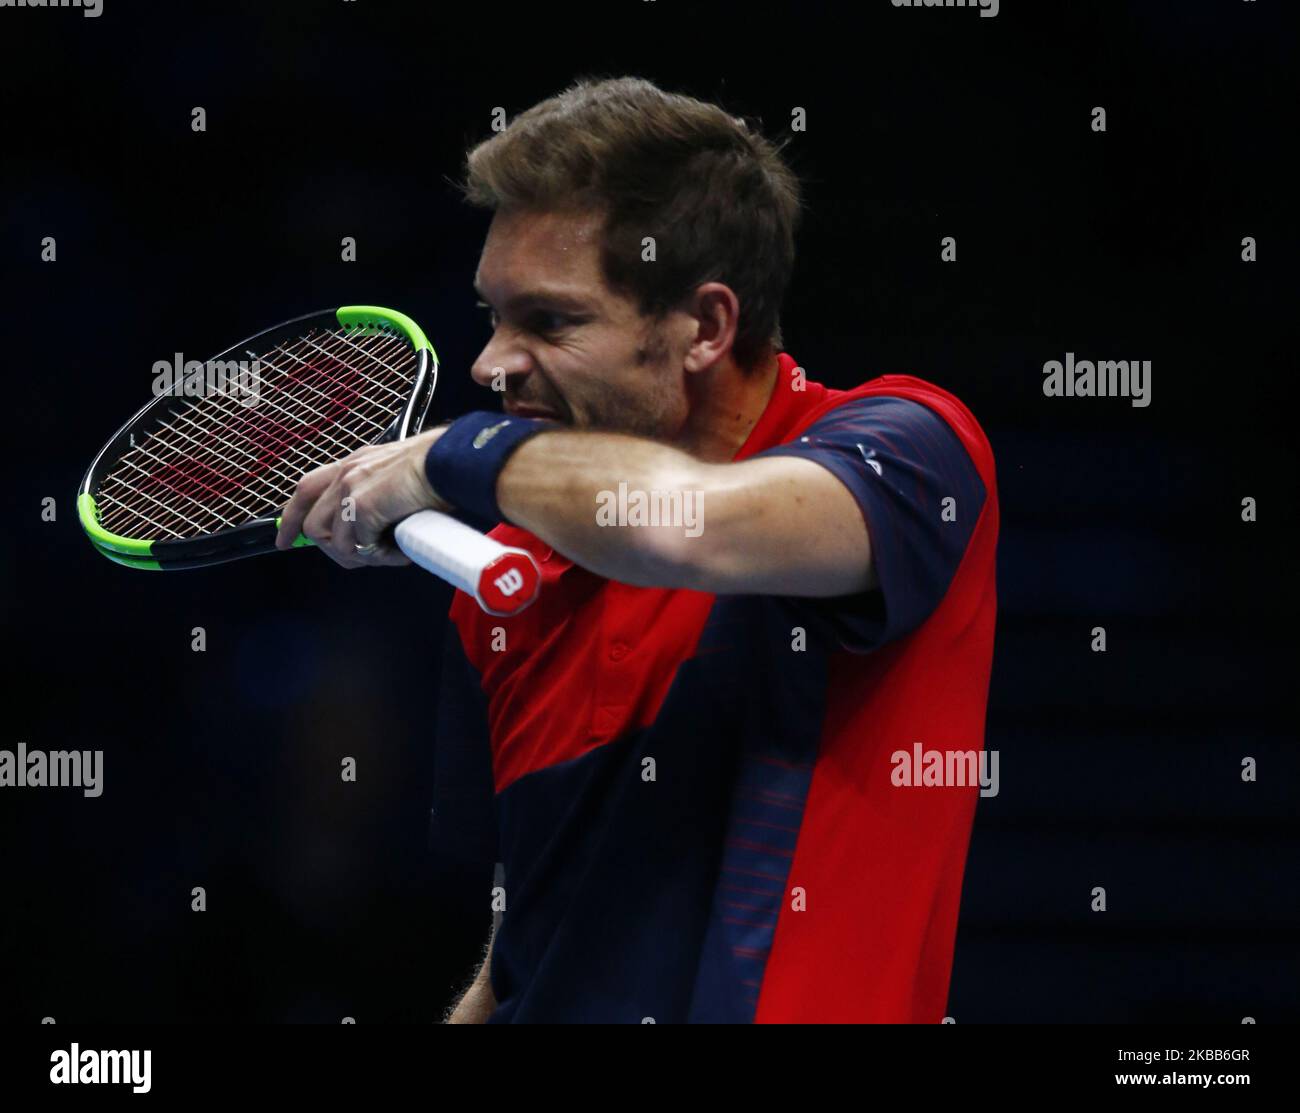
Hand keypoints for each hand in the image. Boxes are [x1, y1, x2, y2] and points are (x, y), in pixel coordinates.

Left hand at [275, 426, 451, 567]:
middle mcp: (346, 474)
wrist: (448, 463)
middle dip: (332, 550)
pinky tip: (400, 552)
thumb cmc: (437, 468)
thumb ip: (379, 496)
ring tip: (388, 554)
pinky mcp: (361, 508)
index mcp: (353, 464)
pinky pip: (359, 548)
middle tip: (361, 558)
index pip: (306, 490)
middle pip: (312, 524)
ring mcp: (350, 490)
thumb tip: (376, 528)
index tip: (286, 540)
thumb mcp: (397, 477)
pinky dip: (380, 557)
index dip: (291, 519)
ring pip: (333, 541)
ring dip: (360, 555)